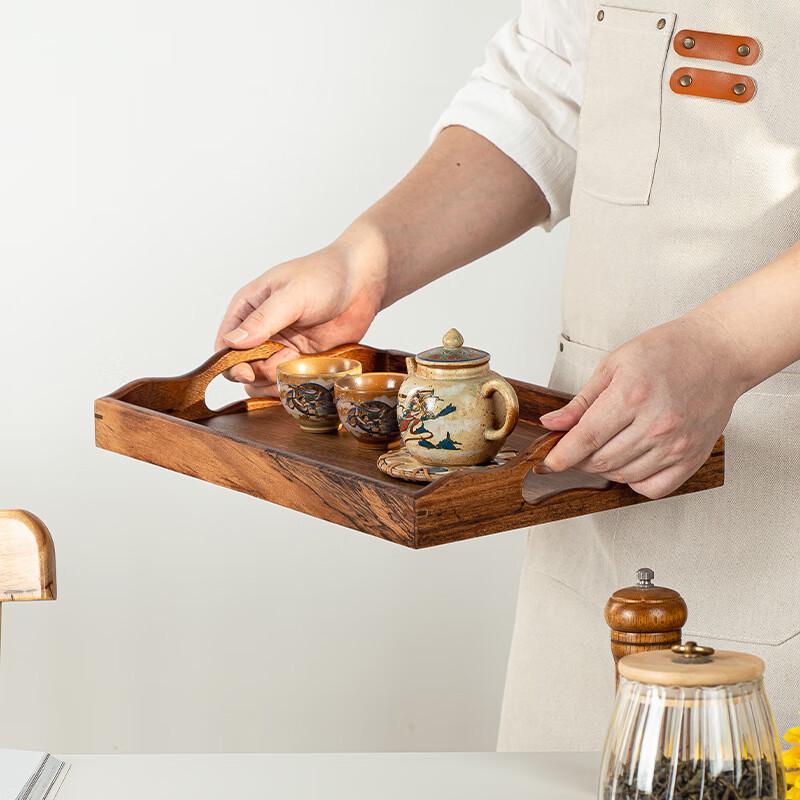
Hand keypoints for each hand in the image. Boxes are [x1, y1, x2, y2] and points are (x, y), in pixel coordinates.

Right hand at [215, 237, 385, 396]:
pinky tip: (308, 371)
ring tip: (299, 360)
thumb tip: (233, 342)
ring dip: (277, 380)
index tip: (248, 372)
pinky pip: (287, 381)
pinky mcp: (302, 360)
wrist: (363, 281)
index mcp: (248, 309)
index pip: (224, 345)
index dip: (231, 363)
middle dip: (258, 373)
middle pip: (242, 368)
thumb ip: (264, 319)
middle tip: (285, 360)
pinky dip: (294, 383)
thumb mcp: (292, 294)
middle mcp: (260, 331)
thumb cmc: (326, 275)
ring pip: (263, 380)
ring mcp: (281, 347)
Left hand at [537, 314, 745, 498]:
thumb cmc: (669, 351)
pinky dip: (635, 481)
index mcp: (631, 396)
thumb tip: (553, 424)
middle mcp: (656, 424)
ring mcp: (677, 444)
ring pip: (624, 476)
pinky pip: (654, 488)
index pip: (586, 439)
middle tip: (576, 448)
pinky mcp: (693, 457)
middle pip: (601, 461)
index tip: (548, 462)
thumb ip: (582, 400)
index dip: (561, 455)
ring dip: (605, 469)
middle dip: (579, 460)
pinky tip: (631, 461)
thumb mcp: (614, 364)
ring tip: (604, 449)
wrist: (720, 352)